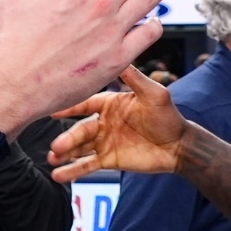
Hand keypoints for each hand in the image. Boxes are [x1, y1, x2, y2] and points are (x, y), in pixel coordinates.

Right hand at [49, 65, 186, 181]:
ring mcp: (104, 142)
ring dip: (64, 153)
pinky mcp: (108, 160)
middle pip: (80, 130)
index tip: (52, 108)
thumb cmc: (168, 117)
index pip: (85, 103)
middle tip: (56, 146)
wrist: (178, 147)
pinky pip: (87, 165)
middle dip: (67, 138)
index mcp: (110, 103)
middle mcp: (103, 122)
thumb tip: (120, 54)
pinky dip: (72, 170)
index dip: (69, 106)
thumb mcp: (154, 94)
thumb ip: (135, 78)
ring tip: (52, 159)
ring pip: (79, 148)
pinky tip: (58, 175)